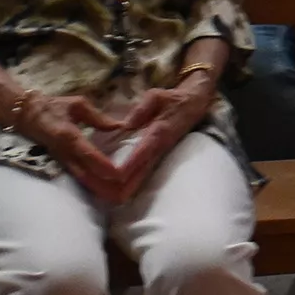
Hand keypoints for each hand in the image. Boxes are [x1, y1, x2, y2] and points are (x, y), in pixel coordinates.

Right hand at [15, 94, 127, 202]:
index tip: (119, 174)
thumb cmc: (53, 107)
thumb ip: (98, 117)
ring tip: (122, 197)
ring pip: (83, 181)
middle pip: (86, 175)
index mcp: (68, 137)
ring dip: (102, 189)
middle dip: (107, 185)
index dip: (102, 165)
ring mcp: (62, 161)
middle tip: (127, 191)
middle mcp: (65, 153)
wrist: (26, 116)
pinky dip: (94, 186)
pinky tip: (109, 193)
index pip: (87, 154)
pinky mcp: (63, 165)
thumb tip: (120, 126)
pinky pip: (80, 179)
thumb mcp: (77, 105)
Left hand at [110, 79, 217, 202]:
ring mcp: (159, 156)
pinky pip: (142, 175)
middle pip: (139, 175)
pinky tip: (115, 192)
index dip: (126, 167)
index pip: (141, 155)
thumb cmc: (172, 99)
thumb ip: (142, 108)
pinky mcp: (157, 158)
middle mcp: (159, 149)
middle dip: (120, 186)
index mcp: (158, 134)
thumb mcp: (156, 96)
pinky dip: (128, 185)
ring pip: (141, 179)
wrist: (194, 104)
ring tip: (104, 197)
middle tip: (100, 195)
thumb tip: (126, 124)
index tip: (110, 177)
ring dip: (124, 189)